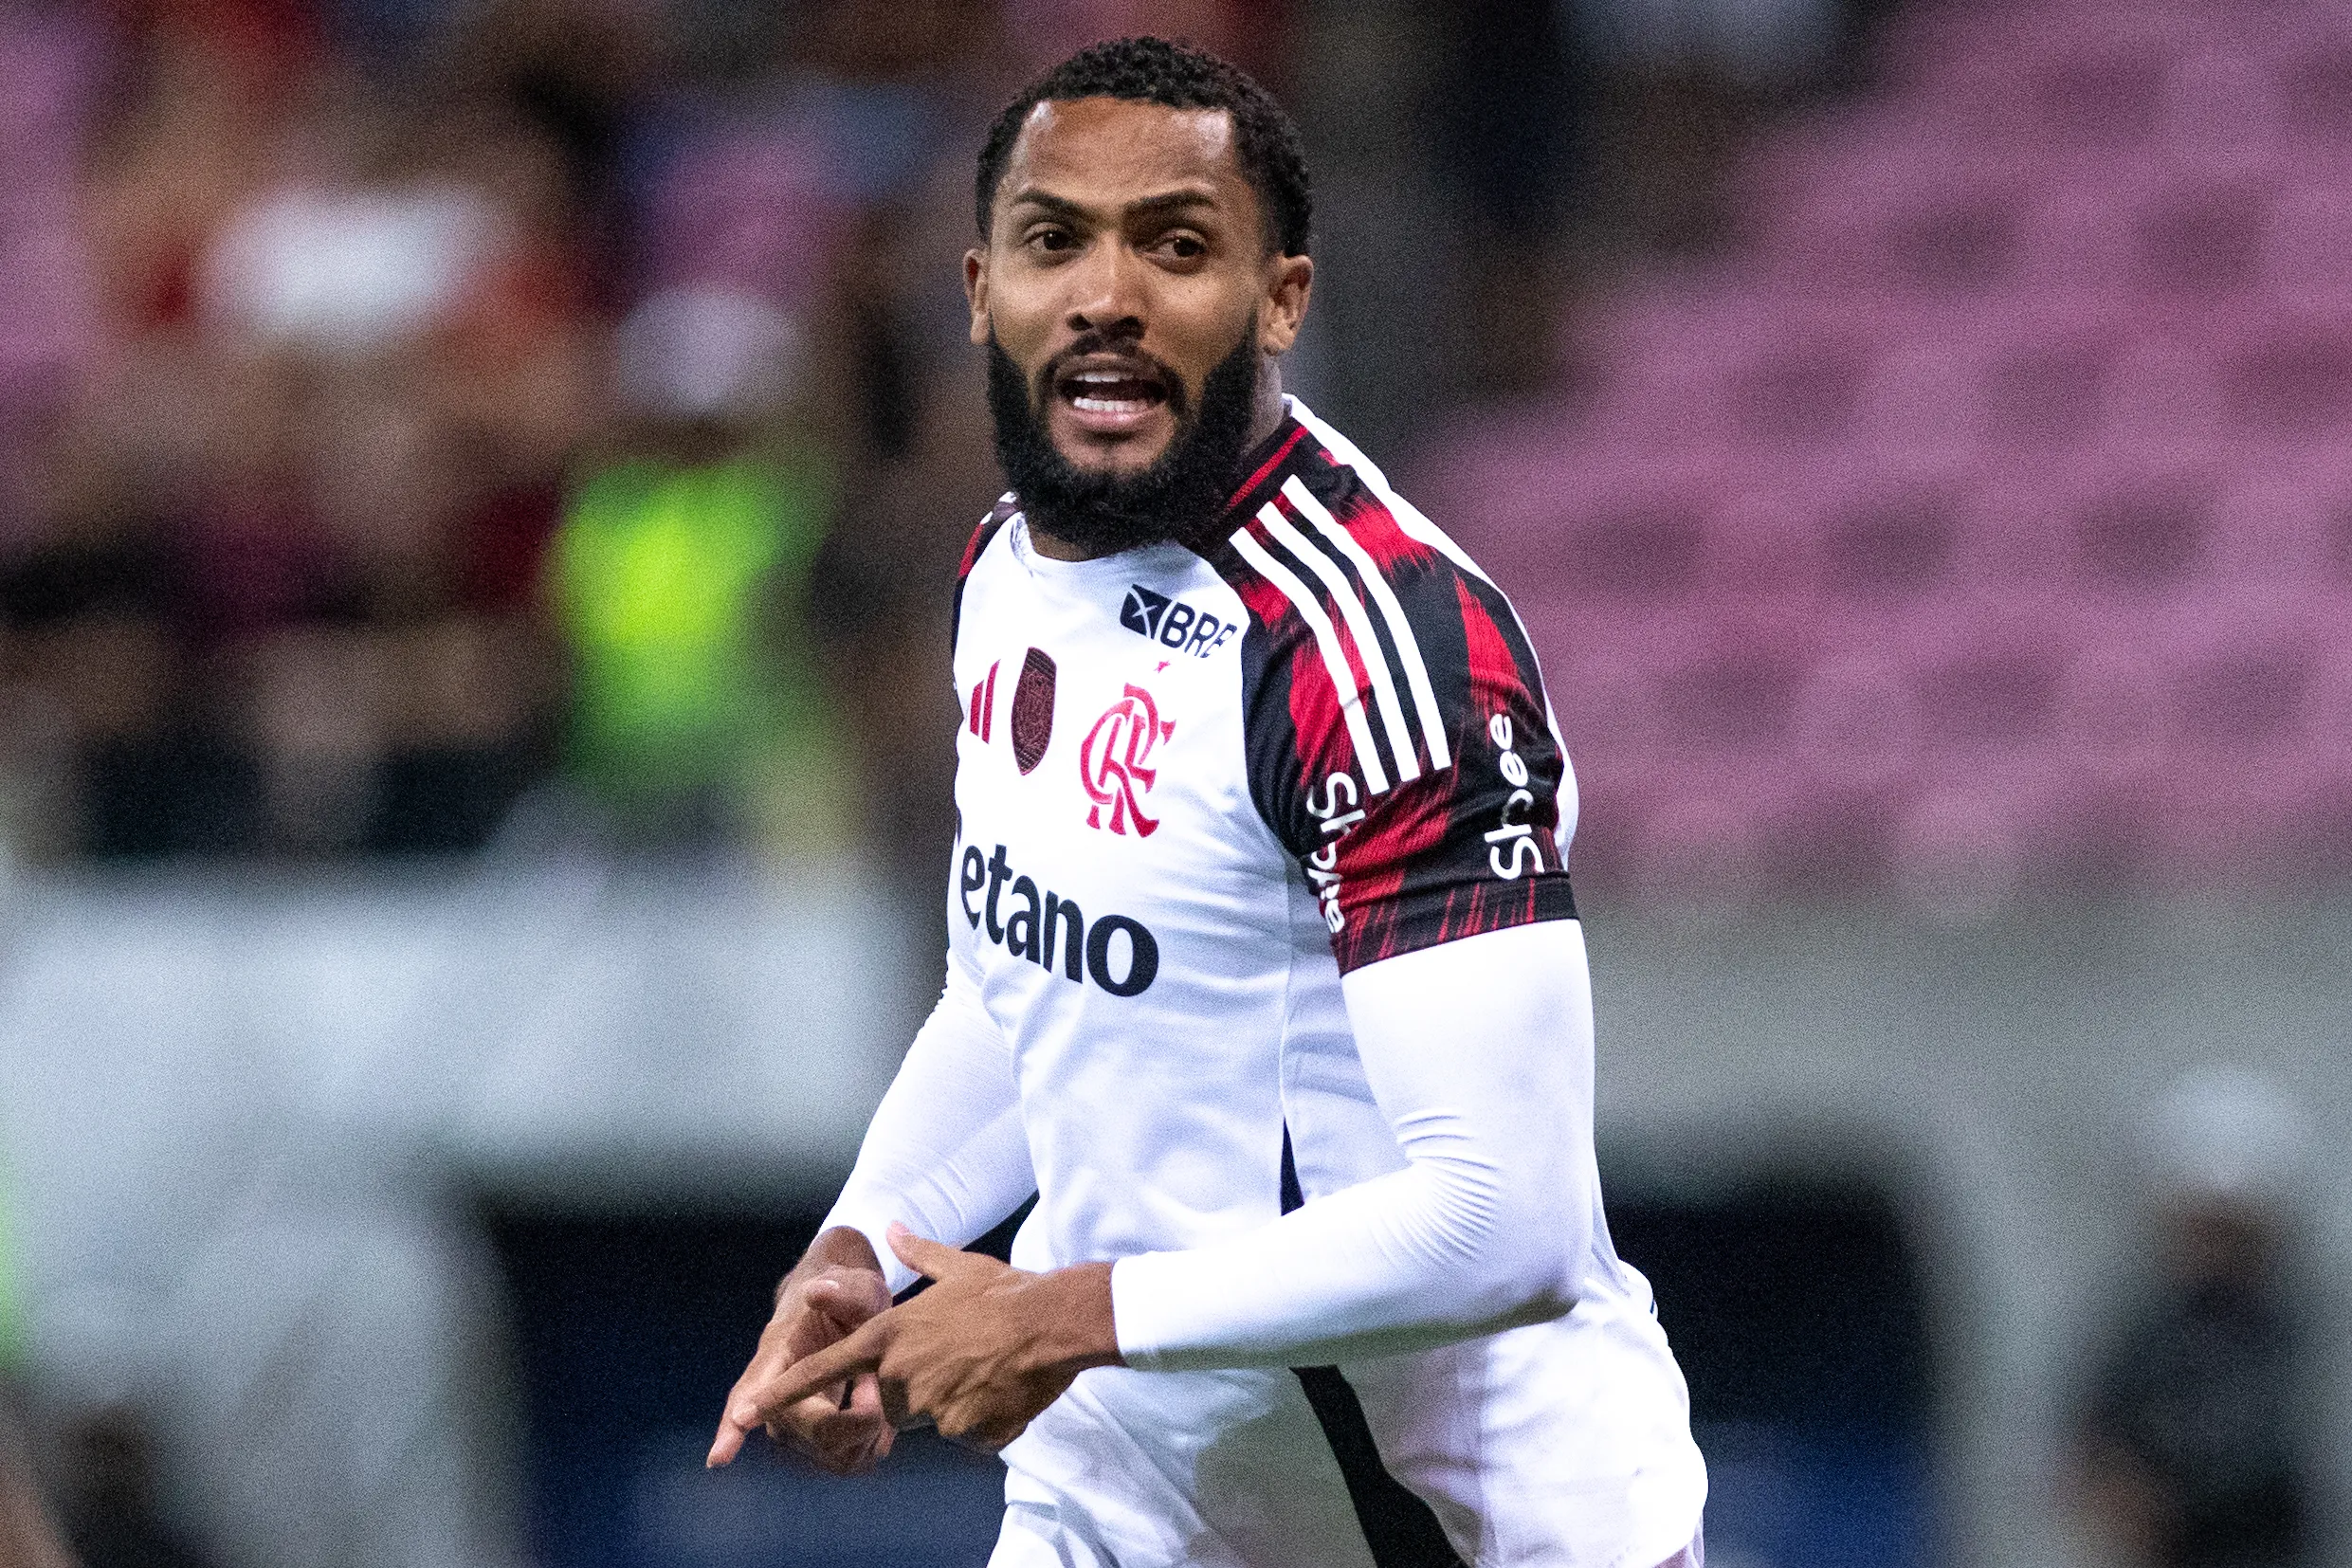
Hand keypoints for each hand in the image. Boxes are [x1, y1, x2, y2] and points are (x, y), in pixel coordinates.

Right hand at [708, 1228, 894, 1472]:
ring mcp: (796, 1423)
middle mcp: (777, 1397)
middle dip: (850, 1422)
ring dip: (864, 1435)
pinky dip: (872, 1444)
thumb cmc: (849, 1297)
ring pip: (829, 1454)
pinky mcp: (818, 1438)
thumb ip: (841, 1293)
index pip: (748, 1394)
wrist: (853, 1314)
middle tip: (877, 1387)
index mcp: (776, 1356)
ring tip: (883, 1395)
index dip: (734, 1427)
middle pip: (803, 1432)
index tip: (718, 1458)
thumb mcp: (855, 1287)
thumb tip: (816, 1293)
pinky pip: (846, 1460)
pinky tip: (884, 1417)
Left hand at [743, 1223, 1121, 1452]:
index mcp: (890, 1337)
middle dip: (916, 1387)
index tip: (745, 1409)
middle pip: (889, 1400)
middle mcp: (899, 1375)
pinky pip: (965, 1435)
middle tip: (958, 1357)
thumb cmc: (1004, 1291)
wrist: (1053, 1322)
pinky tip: (1004, 1389)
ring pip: (928, 1419)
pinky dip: (982, 1420)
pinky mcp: (962, 1432)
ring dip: (952, 1403)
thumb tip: (891, 1228)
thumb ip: (917, 1252)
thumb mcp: (956, 1266)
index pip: (824, 1368)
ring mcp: (929, 1407)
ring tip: (986, 1368)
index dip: (783, 1390)